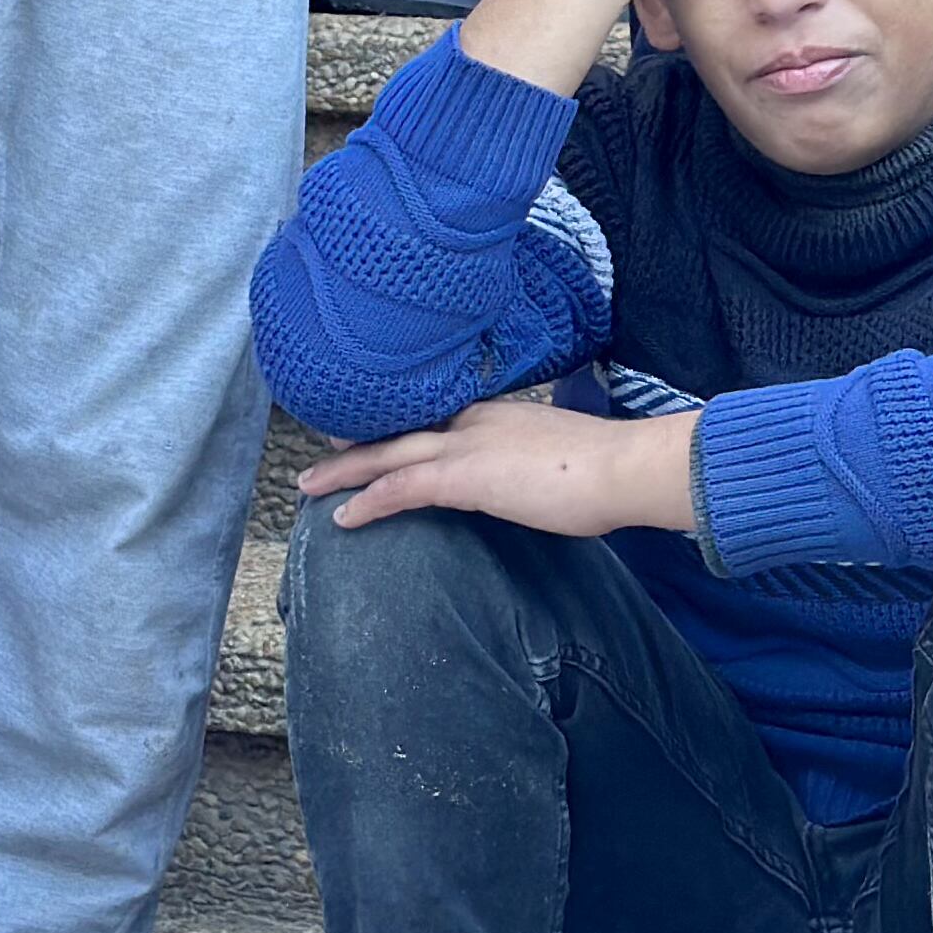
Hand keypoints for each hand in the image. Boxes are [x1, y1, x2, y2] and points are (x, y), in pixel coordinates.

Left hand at [302, 399, 699, 540]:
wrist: (624, 467)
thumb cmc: (610, 470)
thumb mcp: (562, 457)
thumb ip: (535, 463)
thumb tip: (533, 480)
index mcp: (499, 414)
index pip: (436, 418)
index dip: (399, 429)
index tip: (374, 435)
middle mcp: (475, 420)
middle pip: (401, 431)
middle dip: (359, 445)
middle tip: (322, 456)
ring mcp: (466, 445)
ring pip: (387, 455)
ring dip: (344, 473)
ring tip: (309, 489)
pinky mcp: (463, 476)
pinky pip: (399, 488)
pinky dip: (367, 501)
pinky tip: (344, 518)